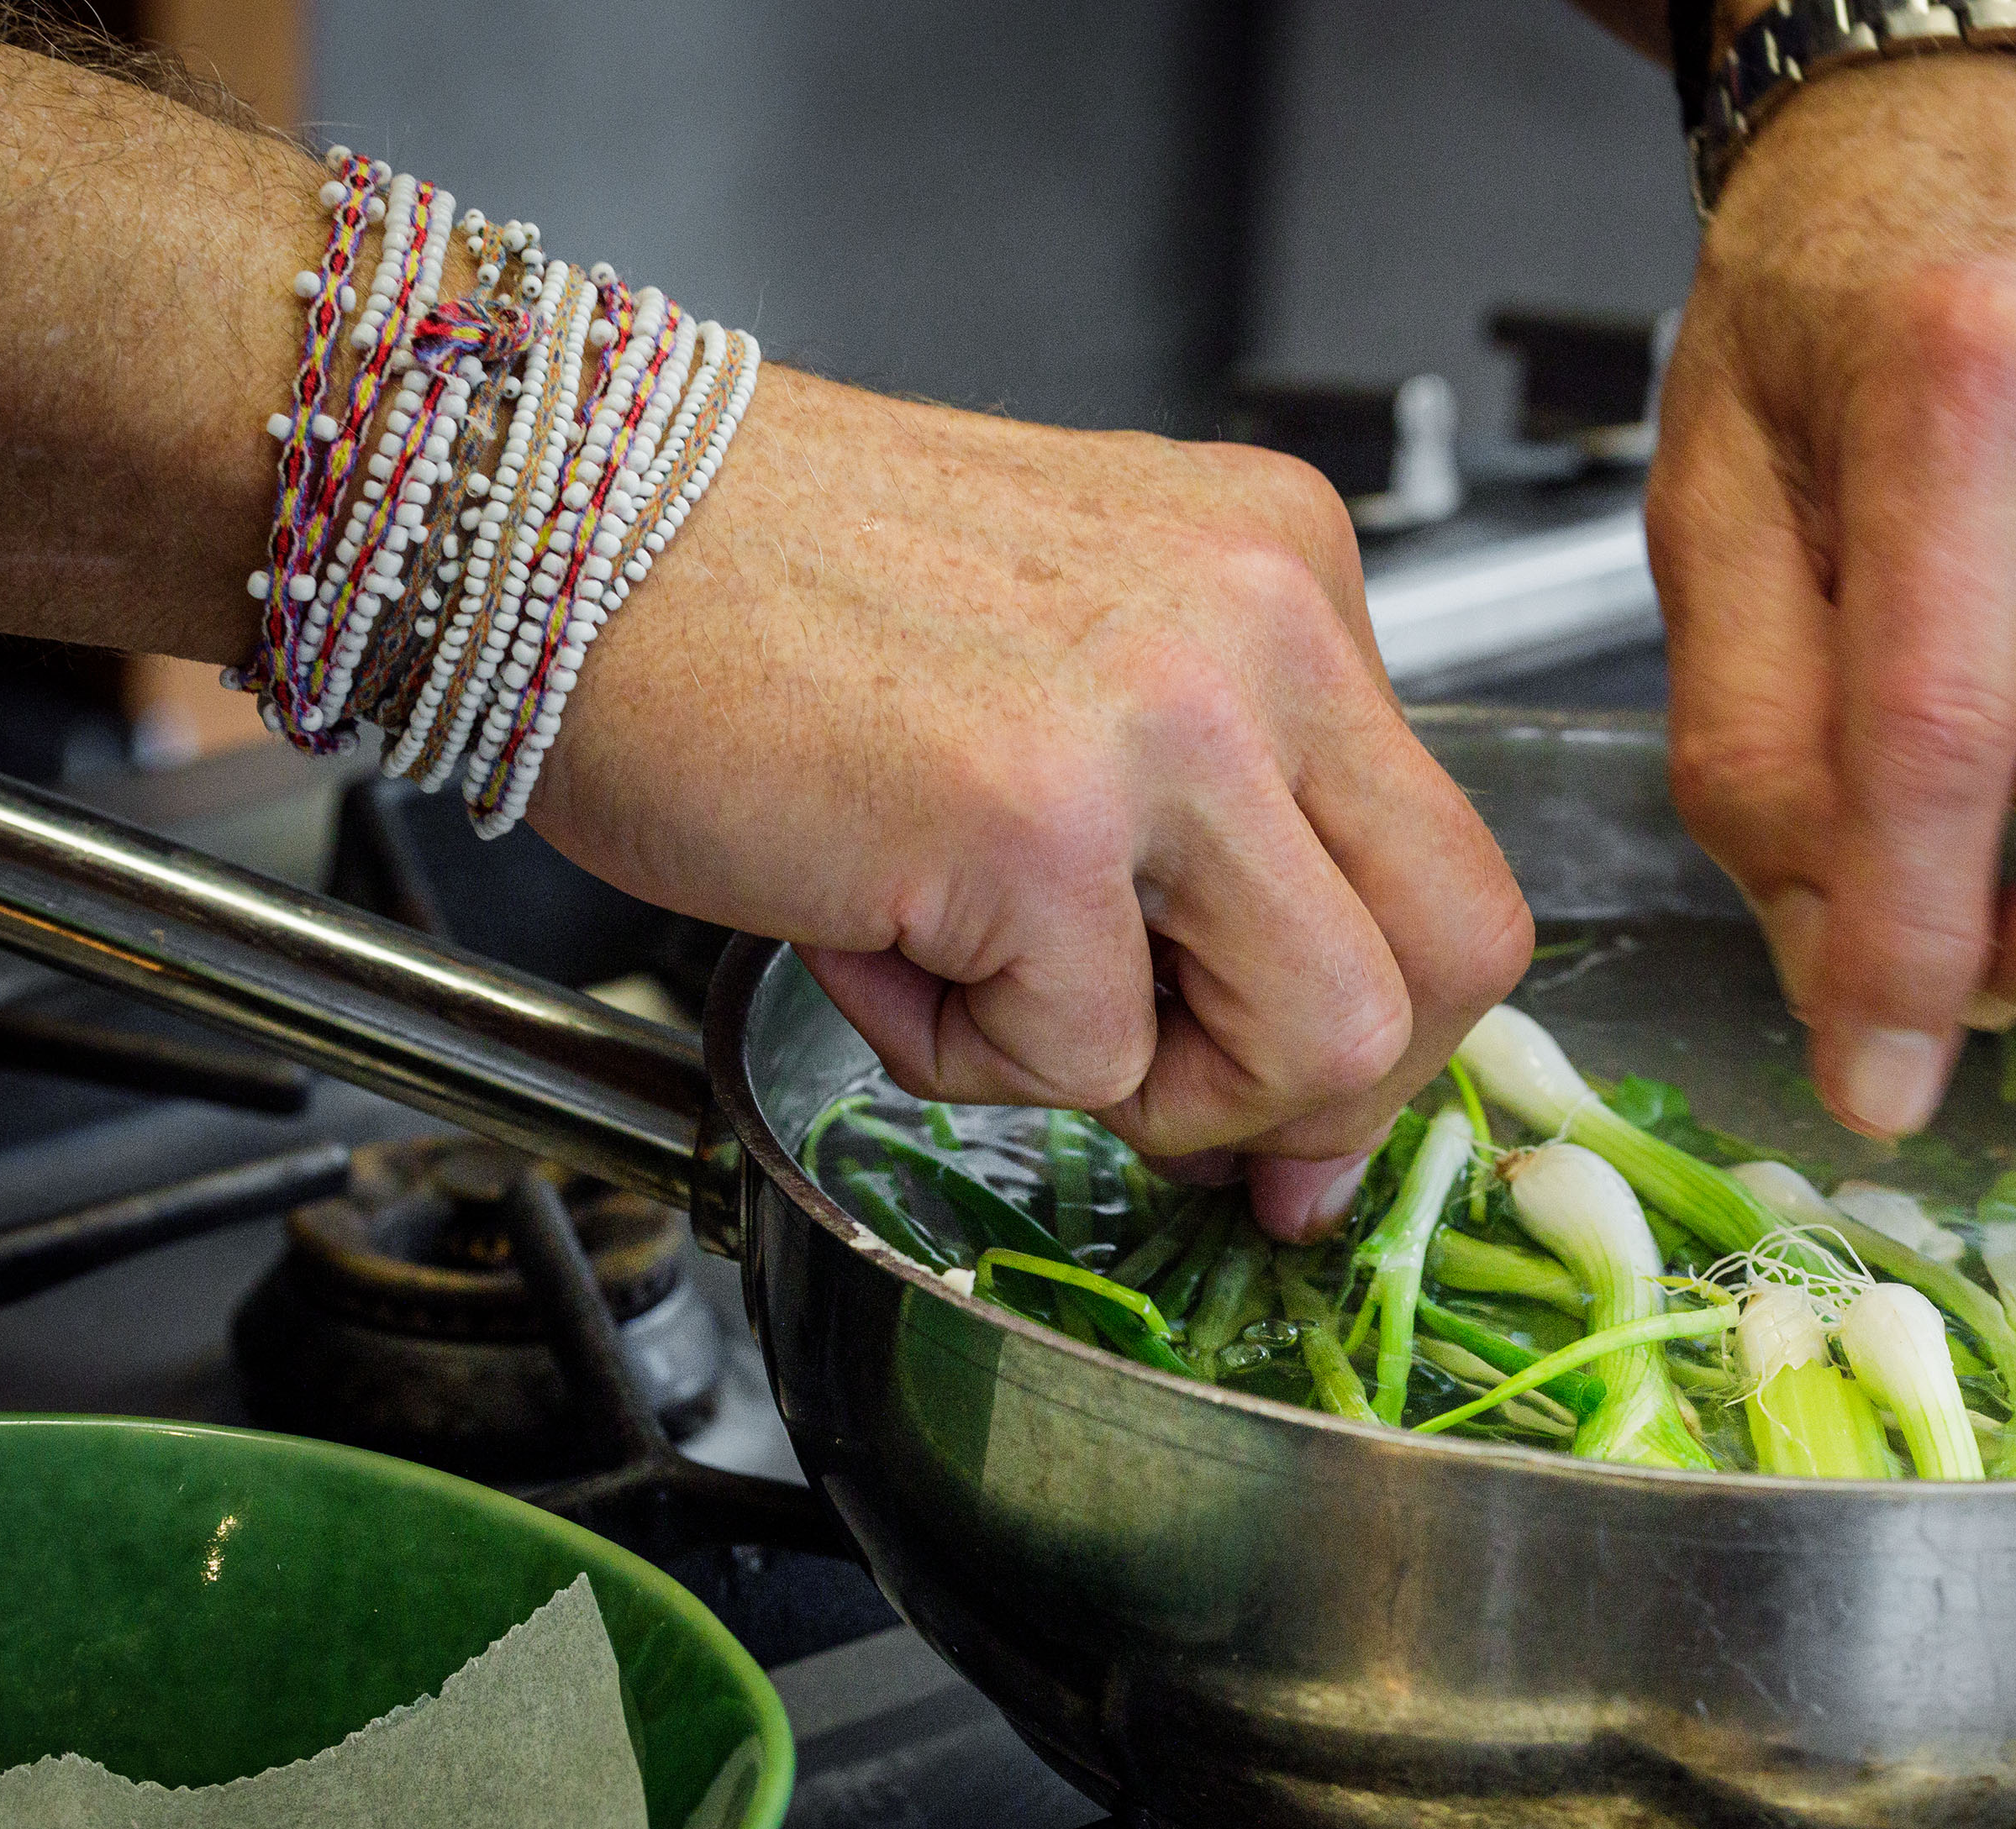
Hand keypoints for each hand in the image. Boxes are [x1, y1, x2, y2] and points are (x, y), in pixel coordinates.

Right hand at [537, 371, 1531, 1235]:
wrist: (557, 510)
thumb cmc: (779, 599)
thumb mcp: (1072, 681)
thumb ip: (1216, 865)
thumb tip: (1298, 1131)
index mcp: (1288, 575)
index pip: (1454, 863)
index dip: (1391, 1031)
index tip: (1297, 1118)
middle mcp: (1266, 620)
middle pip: (1458, 954)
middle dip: (1318, 1088)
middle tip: (1171, 1103)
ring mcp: (1168, 714)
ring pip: (1323, 1036)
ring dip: (1142, 1082)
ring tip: (981, 976)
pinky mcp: (1034, 816)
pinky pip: (1081, 1060)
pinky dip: (955, 1050)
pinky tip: (863, 924)